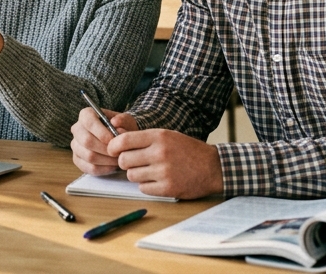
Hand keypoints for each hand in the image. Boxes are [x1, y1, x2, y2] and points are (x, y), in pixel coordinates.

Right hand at [70, 107, 139, 174]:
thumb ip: (122, 120)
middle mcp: (77, 129)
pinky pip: (89, 168)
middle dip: (105, 149)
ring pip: (89, 156)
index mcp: (86, 115)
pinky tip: (113, 166)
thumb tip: (115, 123)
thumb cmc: (122, 128)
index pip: (88, 122)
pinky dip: (104, 169)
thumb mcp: (126, 120)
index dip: (101, 132)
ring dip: (107, 160)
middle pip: (86, 141)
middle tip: (119, 152)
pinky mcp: (78, 160)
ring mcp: (76, 145)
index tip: (113, 139)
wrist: (120, 140)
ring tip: (119, 159)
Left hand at [108, 128, 223, 198]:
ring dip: (136, 175)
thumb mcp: (168, 136)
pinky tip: (157, 180)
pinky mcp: (168, 188)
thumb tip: (117, 143)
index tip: (112, 150)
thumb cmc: (188, 150)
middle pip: (124, 160)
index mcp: (159, 137)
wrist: (213, 167)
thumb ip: (145, 139)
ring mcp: (164, 172)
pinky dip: (147, 186)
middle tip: (134, 163)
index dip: (113, 146)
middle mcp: (160, 153)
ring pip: (132, 175)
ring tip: (149, 171)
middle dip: (125, 162)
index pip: (123, 140)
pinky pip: (143, 188)